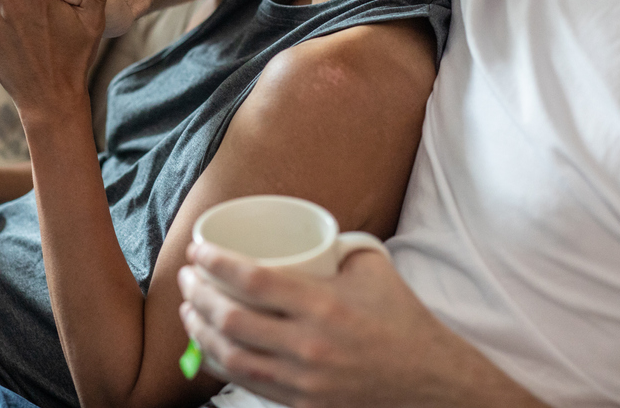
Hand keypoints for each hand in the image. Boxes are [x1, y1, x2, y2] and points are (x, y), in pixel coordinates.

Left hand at [177, 242, 542, 407]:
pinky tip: (208, 347)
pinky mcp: (302, 404)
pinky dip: (220, 364)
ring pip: (231, 357)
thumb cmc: (403, 322)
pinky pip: (247, 384)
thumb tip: (308, 229)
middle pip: (230, 319)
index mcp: (324, 304)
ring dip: (199, 332)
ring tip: (188, 310)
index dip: (215, 262)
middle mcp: (308, 344)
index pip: (252, 279)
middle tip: (187, 277)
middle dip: (196, 295)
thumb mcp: (373, 269)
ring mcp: (303, 380)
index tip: (198, 250)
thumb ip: (338, 246)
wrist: (432, 383)